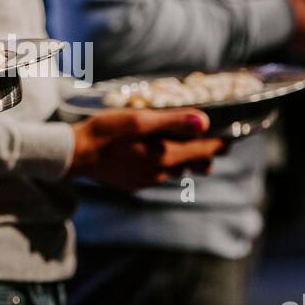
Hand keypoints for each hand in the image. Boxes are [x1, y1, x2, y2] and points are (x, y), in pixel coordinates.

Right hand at [69, 109, 227, 191]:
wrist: (74, 154)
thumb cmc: (105, 133)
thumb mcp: (139, 121)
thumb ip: (173, 121)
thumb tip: (204, 122)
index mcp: (166, 156)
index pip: (203, 151)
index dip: (218, 143)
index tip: (230, 137)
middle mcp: (160, 173)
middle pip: (192, 163)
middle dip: (204, 153)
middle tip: (213, 141)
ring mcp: (146, 180)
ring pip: (175, 169)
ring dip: (183, 158)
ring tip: (186, 146)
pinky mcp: (134, 184)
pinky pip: (157, 173)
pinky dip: (163, 163)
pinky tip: (154, 154)